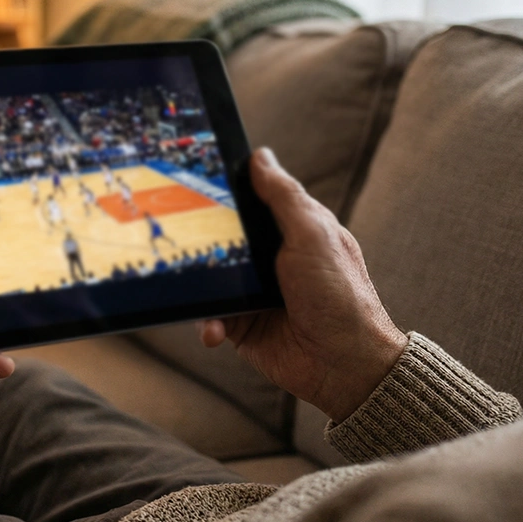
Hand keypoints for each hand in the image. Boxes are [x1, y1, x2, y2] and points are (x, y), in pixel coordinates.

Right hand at [198, 148, 407, 421]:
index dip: (227, 191)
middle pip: (223, 238)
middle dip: (201, 239)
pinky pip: (210, 316)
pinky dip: (208, 322)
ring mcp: (254, 292)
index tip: (194, 178)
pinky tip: (216, 330)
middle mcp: (270, 259)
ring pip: (210, 277)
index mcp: (292, 230)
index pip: (253, 200)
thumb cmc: (340, 295)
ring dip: (200, 287)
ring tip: (197, 292)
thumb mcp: (314, 234)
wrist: (344, 364)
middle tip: (177, 236)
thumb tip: (260, 157)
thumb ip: (284, 196)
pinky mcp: (242, 325)